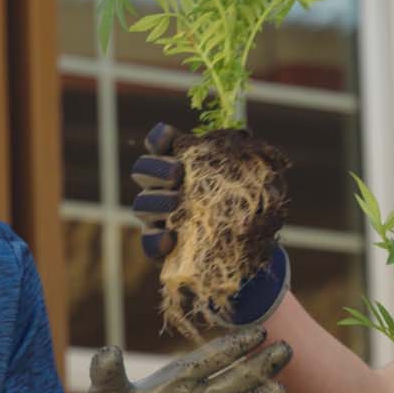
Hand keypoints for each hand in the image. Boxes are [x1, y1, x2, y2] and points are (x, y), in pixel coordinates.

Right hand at [130, 122, 291, 325]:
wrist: (245, 255)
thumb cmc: (245, 210)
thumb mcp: (252, 185)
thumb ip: (246, 164)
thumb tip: (249, 140)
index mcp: (182, 166)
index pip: (160, 145)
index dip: (159, 138)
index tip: (170, 137)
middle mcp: (164, 189)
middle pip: (142, 170)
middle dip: (156, 168)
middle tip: (177, 173)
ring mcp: (158, 218)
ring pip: (141, 204)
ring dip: (155, 201)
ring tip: (175, 204)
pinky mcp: (160, 248)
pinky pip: (148, 241)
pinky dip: (155, 238)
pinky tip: (169, 239)